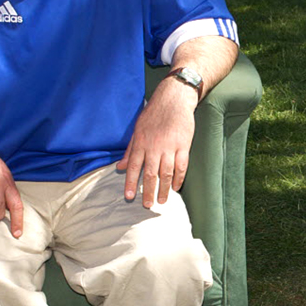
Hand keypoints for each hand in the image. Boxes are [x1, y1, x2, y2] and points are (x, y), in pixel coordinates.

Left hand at [118, 79, 196, 207]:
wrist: (174, 99)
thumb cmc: (154, 113)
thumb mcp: (137, 129)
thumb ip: (130, 150)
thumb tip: (121, 167)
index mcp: (141, 143)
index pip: (134, 167)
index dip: (131, 184)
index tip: (129, 197)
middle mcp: (154, 147)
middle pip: (150, 174)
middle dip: (148, 192)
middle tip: (147, 205)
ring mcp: (170, 147)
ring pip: (166, 173)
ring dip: (164, 189)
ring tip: (163, 201)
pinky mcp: (184, 145)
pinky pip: (181, 166)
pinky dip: (179, 178)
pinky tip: (177, 187)